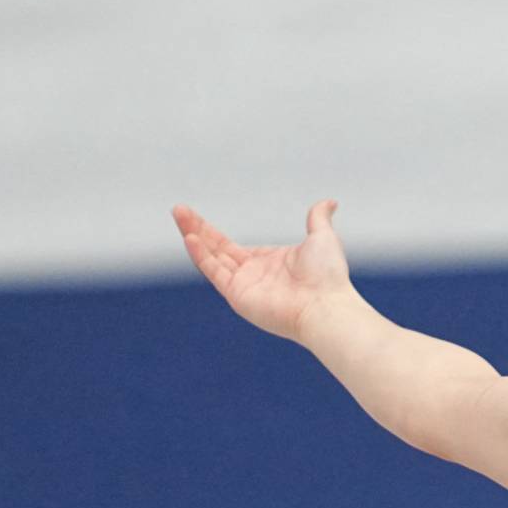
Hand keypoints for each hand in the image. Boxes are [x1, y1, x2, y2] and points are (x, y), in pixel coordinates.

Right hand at [171, 200, 353, 341]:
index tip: (194, 217)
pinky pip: (214, 272)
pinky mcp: (237, 295)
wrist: (326, 305)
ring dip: (193, 236)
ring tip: (178, 215)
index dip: (210, 232)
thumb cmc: (327, 276)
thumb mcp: (322, 237)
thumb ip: (317, 218)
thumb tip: (329, 202)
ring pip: (210, 257)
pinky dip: (201, 255)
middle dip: (196, 228)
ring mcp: (243, 285)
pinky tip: (190, 237)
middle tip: (178, 210)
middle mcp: (251, 274)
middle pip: (215, 248)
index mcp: (267, 261)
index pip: (229, 246)